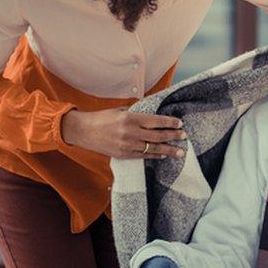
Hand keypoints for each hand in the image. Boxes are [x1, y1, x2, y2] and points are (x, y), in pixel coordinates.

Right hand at [61, 107, 185, 158]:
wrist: (83, 131)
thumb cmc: (102, 118)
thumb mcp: (120, 110)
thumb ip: (137, 113)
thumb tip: (153, 114)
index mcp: (130, 118)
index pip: (156, 121)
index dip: (170, 123)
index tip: (180, 124)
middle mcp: (130, 132)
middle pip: (158, 136)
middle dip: (173, 136)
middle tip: (184, 137)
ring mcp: (127, 145)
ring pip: (153, 148)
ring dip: (168, 150)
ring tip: (180, 151)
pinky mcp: (123, 155)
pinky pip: (143, 156)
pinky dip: (154, 155)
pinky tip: (163, 155)